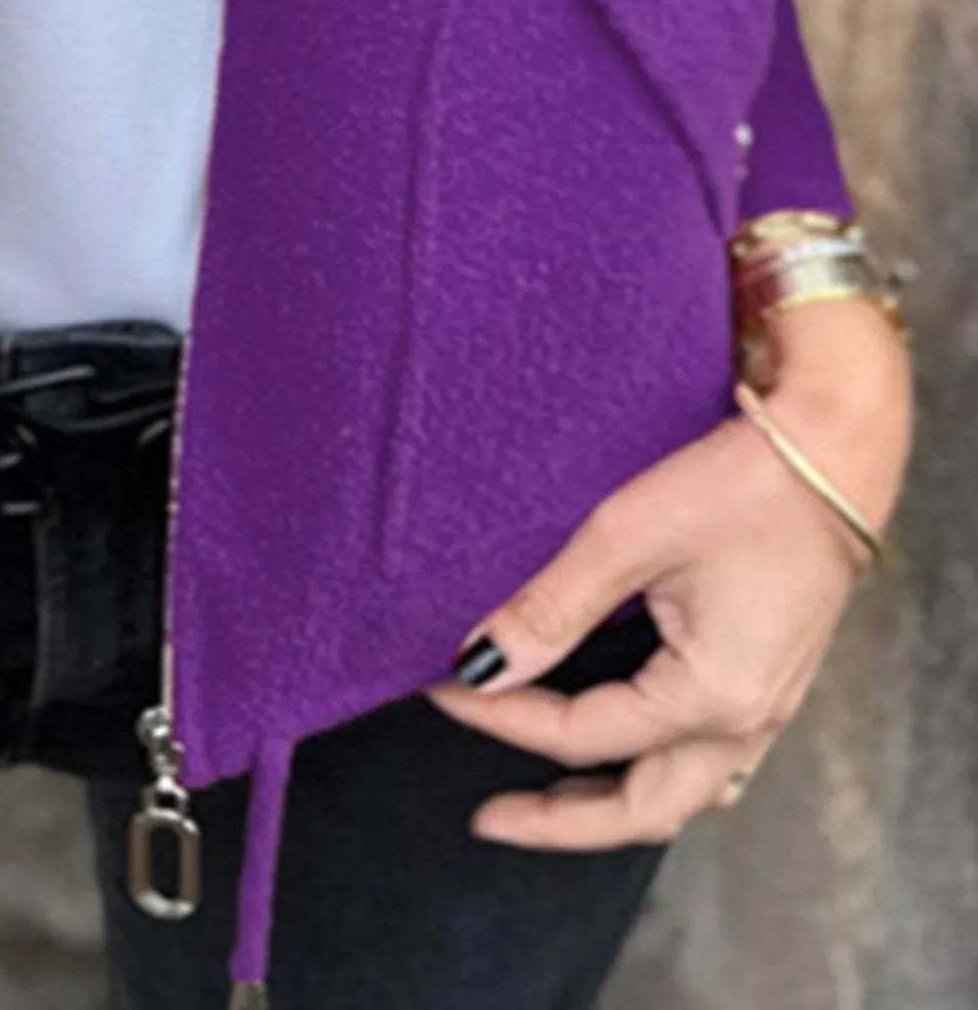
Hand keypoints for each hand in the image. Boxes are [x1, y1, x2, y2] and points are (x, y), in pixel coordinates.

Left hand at [426, 297, 912, 849]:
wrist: (832, 450)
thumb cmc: (737, 485)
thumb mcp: (626, 537)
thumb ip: (550, 609)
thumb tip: (480, 664)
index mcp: (711, 695)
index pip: (580, 733)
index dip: (502, 715)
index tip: (442, 687)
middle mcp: (747, 722)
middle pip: (643, 810)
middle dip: (561, 822)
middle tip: (489, 817)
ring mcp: (768, 708)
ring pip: (681, 796)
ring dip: (612, 807)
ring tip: (548, 799)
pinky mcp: (771, 682)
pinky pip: (710, 763)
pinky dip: (656, 773)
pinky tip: (624, 753)